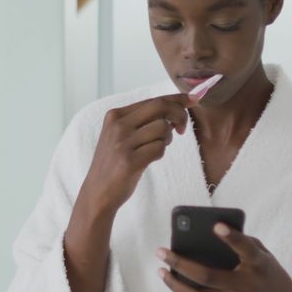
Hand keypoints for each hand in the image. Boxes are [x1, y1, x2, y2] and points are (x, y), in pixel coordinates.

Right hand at [81, 94, 192, 214]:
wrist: (98, 192)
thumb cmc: (115, 163)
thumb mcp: (122, 136)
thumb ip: (143, 121)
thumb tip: (177, 107)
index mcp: (115, 115)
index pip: (153, 100)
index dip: (176, 99)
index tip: (193, 99)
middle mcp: (117, 125)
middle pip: (160, 107)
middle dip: (179, 114)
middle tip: (182, 129)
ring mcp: (122, 142)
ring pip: (162, 128)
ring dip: (166, 139)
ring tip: (156, 148)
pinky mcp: (129, 160)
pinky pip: (159, 148)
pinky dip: (160, 153)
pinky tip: (150, 159)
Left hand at [156, 223, 291, 291]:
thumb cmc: (267, 272)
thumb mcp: (263, 255)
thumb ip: (241, 245)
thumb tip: (203, 237)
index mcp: (261, 265)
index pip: (247, 250)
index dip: (232, 238)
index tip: (215, 226)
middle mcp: (250, 286)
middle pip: (209, 276)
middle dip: (181, 263)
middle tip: (161, 252)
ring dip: (176, 284)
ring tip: (161, 271)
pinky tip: (174, 283)